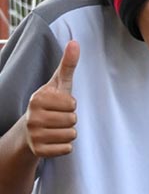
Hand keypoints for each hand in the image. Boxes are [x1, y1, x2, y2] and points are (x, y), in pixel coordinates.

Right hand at [24, 40, 78, 157]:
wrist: (28, 132)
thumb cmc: (49, 104)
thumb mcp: (58, 84)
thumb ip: (68, 65)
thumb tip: (75, 42)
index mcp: (37, 99)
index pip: (72, 104)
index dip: (70, 105)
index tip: (59, 105)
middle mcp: (32, 117)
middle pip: (73, 120)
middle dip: (70, 119)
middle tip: (57, 118)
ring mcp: (34, 135)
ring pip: (72, 135)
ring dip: (68, 133)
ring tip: (55, 128)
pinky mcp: (39, 151)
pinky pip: (67, 149)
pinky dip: (64, 146)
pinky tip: (53, 140)